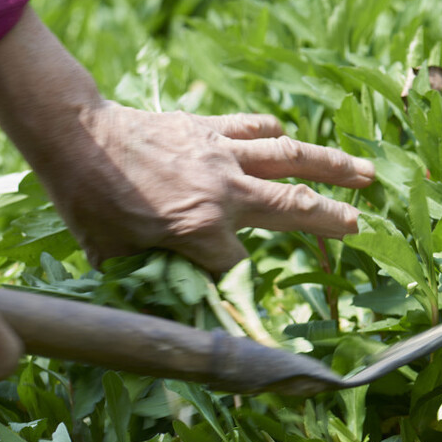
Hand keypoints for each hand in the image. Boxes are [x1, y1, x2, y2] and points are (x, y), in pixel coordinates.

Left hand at [0, 11, 372, 274]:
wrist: (75, 137)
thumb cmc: (89, 203)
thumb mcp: (115, 260)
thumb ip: (150, 284)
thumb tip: (170, 313)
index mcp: (200, 228)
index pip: (235, 269)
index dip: (232, 286)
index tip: (229, 298)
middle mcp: (222, 190)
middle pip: (291, 208)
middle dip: (329, 220)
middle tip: (360, 226)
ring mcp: (219, 153)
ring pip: (289, 157)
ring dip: (331, 166)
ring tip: (366, 173)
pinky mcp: (208, 129)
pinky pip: (252, 129)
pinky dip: (272, 135)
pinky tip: (286, 140)